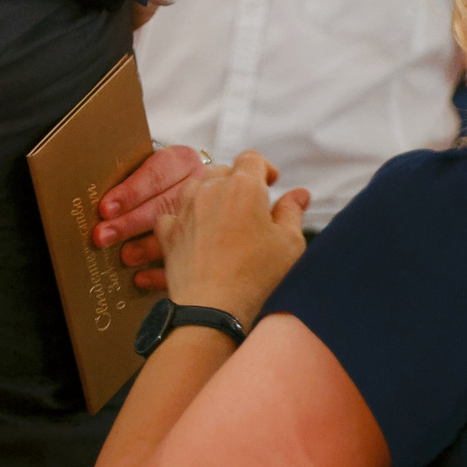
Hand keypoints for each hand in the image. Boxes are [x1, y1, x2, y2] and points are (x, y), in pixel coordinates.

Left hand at [94, 145, 206, 290]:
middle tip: (102, 237)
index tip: (106, 209)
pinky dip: (163, 273)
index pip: (156, 173)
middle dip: (130, 223)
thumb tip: (99, 207)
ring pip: (180, 232)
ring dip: (147, 247)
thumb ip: (126, 179)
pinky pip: (190, 262)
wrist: (198, 193)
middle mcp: (201, 186)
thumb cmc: (156, 182)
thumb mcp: (143, 168)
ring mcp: (213, 215)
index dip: (130, 192)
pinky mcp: (213, 244)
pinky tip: (140, 278)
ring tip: (124, 257)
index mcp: (183, 161)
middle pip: (164, 204)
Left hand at [155, 151, 311, 324]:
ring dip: (210, 195)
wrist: (213, 307)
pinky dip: (185, 219)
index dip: (263, 168)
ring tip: (224, 216)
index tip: (271, 184)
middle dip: (237, 181)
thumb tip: (299, 193)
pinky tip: (196, 233)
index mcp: (243, 186)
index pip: (251, 158)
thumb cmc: (258, 275)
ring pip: (195, 187)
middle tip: (251, 205)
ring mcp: (184, 210)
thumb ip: (292, 212)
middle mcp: (209, 190)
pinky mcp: (167, 232)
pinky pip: (173, 214)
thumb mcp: (289, 243)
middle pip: (222, 170)